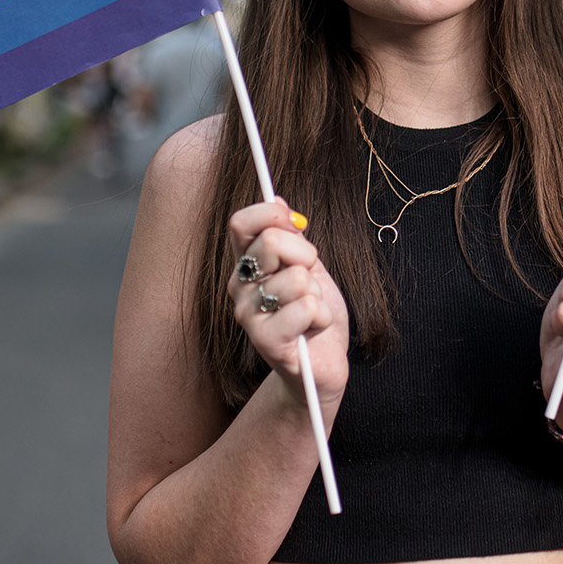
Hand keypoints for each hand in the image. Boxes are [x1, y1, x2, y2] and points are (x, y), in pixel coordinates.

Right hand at [226, 198, 349, 405]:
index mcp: (246, 265)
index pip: (242, 223)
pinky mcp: (267, 342)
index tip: (296, 223)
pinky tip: (313, 330)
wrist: (321, 365)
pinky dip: (322, 316)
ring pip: (297, 278)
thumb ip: (291, 236)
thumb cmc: (314, 317)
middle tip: (310, 280)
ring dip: (317, 294)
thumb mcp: (307, 266)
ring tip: (311, 312)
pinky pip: (307, 308)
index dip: (271, 214)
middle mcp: (240, 288)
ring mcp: (249, 316)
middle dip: (306, 256)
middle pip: (272, 242)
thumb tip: (276, 197)